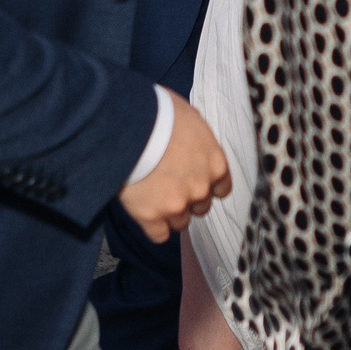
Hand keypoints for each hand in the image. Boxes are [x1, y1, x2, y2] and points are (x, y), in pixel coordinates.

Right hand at [118, 92, 230, 242]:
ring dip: (170, 212)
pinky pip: (160, 235)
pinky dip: (153, 227)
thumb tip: (194, 137)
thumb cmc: (159, 114)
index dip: (207, 185)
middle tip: (169, 183)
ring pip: (181, 222)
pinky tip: (145, 212)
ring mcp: (176, 205)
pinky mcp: (151, 217)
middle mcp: (201, 189)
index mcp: (216, 164)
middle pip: (201, 207)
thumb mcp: (190, 116)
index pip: (222, 189)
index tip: (195, 181)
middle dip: (188, 197)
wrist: (128, 127)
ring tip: (153, 195)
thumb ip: (199, 137)